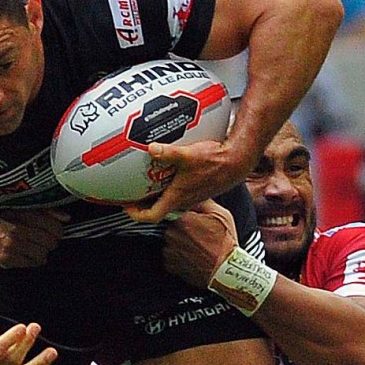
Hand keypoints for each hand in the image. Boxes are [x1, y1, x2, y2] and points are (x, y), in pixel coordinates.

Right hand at [0, 208, 69, 267]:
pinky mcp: (7, 260)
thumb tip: (66, 217)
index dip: (58, 231)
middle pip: (50, 243)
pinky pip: (31, 264)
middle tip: (44, 239)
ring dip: (42, 252)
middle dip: (51, 242)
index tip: (56, 231)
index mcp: (21, 217)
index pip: (53, 228)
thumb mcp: (20, 209)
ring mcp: (12, 248)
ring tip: (34, 247)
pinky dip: (33, 260)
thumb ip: (45, 212)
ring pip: (42, 255)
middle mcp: (17, 233)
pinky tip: (27, 254)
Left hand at [124, 140, 248, 223]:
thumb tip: (151, 148)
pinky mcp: (197, 190)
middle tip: (132, 194)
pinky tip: (168, 172)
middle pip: (158, 209)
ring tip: (146, 183)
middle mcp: (183, 201)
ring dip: (156, 195)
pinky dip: (169, 187)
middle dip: (143, 203)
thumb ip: (168, 152)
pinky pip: (178, 193)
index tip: (127, 207)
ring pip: (169, 201)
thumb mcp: (188, 155)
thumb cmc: (215, 162)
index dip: (136, 214)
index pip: (152, 215)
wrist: (236, 162)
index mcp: (177, 197)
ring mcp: (191, 197)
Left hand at [163, 200, 238, 288]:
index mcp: (183, 219)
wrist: (225, 271)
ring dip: (178, 242)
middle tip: (195, 233)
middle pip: (170, 225)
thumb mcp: (221, 214)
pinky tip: (190, 256)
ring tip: (194, 246)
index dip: (183, 214)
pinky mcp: (169, 265)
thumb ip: (203, 201)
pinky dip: (176, 255)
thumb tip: (194, 192)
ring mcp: (169, 250)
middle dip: (180, 228)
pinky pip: (168, 255)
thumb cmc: (225, 243)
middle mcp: (172, 234)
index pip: (174, 209)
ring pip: (168, 240)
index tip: (191, 219)